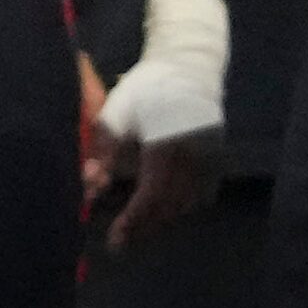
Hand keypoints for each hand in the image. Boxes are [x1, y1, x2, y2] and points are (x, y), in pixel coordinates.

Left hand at [92, 0, 227, 251]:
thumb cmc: (147, 87)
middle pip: (169, 207)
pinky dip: (182, 207)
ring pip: (187, 205)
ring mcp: (211, 161)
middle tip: (121, 240)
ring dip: (162, 219)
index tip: (115, 238)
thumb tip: (89, 184)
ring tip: (137, 226)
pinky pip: (202, 196)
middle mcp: (194, 157)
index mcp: (166, 143)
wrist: (189, 66)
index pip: (151, 194)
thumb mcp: (117, 109)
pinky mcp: (218, 161)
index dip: (133, 220)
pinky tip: (163, 209)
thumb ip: (104, 149)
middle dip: (144, 227)